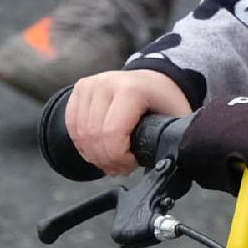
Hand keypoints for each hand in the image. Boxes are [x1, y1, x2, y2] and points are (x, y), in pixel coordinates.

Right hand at [67, 69, 193, 174]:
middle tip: (120, 168)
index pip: (111, 134)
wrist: (154, 80)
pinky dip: (82, 144)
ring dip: (93, 155)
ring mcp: (91, 84)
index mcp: (132, 89)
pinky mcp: (80, 89)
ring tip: (111, 160)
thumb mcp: (176, 120)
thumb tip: (164, 168)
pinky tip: (98, 150)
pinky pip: (72, 125)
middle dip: (106, 160)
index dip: (119, 158)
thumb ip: (170, 142)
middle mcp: (107, 82)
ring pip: (80, 133)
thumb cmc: (165, 102)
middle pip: (93, 136)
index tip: (133, 163)